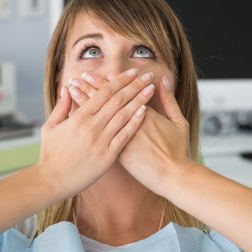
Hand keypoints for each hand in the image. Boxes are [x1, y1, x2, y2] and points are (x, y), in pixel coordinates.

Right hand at [37, 68, 155, 198]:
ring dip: (139, 100)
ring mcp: (101, 140)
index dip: (120, 80)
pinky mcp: (107, 156)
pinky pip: (124, 136)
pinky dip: (135, 122)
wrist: (51, 180)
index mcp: (79, 117)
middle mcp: (92, 126)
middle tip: (147, 76)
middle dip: (134, 86)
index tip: (132, 73)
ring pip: (124, 115)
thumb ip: (62, 106)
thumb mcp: (51, 126)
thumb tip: (67, 88)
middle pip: (118, 100)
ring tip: (150, 90)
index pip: (104, 92)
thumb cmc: (50, 154)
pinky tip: (144, 112)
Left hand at [73, 73, 192, 195]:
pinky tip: (77, 118)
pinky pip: (98, 137)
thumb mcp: (179, 122)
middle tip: (78, 78)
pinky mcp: (118, 154)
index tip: (92, 75)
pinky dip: (89, 127)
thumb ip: (169, 101)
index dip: (105, 83)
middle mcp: (130, 125)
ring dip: (85, 103)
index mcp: (145, 114)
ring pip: (100, 118)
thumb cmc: (179, 151)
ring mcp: (123, 140)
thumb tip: (164, 81)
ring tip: (73, 91)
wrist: (174, 176)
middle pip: (106, 103)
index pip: (120, 94)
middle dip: (91, 89)